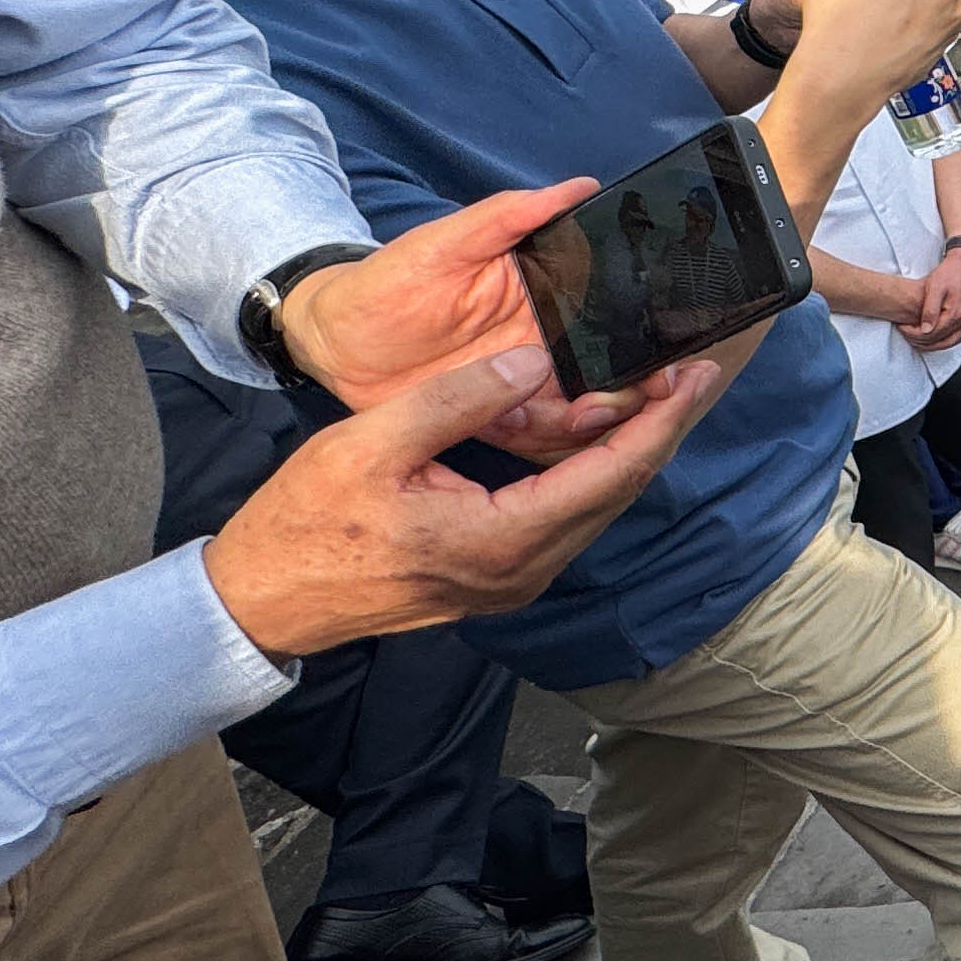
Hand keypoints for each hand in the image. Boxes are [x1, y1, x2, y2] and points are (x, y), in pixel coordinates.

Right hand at [202, 344, 720, 658]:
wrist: (264, 598)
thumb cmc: (306, 521)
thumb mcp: (373, 442)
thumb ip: (460, 400)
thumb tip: (534, 363)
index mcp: (500, 540)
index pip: (609, 475)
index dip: (660, 421)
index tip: (695, 375)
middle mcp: (522, 572)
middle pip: (617, 494)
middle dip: (660, 430)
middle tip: (693, 372)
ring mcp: (512, 581)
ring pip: (596, 509)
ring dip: (631, 451)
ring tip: (660, 394)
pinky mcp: (497, 576)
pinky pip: (568, 519)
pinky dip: (595, 473)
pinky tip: (603, 435)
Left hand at [273, 178, 640, 462]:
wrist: (335, 339)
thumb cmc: (391, 277)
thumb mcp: (448, 240)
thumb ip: (512, 214)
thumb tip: (580, 185)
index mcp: (552, 295)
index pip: (617, 320)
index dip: (646, 345)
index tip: (666, 364)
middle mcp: (551, 342)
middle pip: (613, 376)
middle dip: (629, 396)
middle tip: (612, 401)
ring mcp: (526, 384)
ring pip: (583, 415)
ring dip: (588, 424)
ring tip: (573, 418)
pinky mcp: (501, 418)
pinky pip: (540, 440)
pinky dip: (544, 442)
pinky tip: (521, 427)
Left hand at [901, 247, 960, 348]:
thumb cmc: (951, 271)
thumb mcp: (934, 288)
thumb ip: (929, 311)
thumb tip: (925, 330)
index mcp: (957, 312)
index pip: (932, 334)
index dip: (914, 334)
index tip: (903, 328)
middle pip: (942, 342)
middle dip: (921, 342)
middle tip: (907, 335)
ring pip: (951, 342)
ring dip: (934, 345)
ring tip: (918, 340)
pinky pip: (959, 336)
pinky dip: (946, 341)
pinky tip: (936, 338)